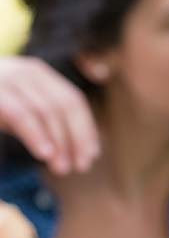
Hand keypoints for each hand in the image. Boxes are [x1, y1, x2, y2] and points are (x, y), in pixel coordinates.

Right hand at [0, 56, 99, 174]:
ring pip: (45, 109)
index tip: (91, 157)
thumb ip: (49, 123)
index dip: (86, 130)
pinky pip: (21, 113)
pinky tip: (45, 154)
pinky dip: (37, 135)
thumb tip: (86, 148)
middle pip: (64, 105)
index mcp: (37, 73)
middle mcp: (22, 69)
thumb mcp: (23, 113)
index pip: (73, 99)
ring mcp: (5, 77)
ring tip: (63, 168)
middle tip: (79, 167)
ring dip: (59, 142)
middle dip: (76, 138)